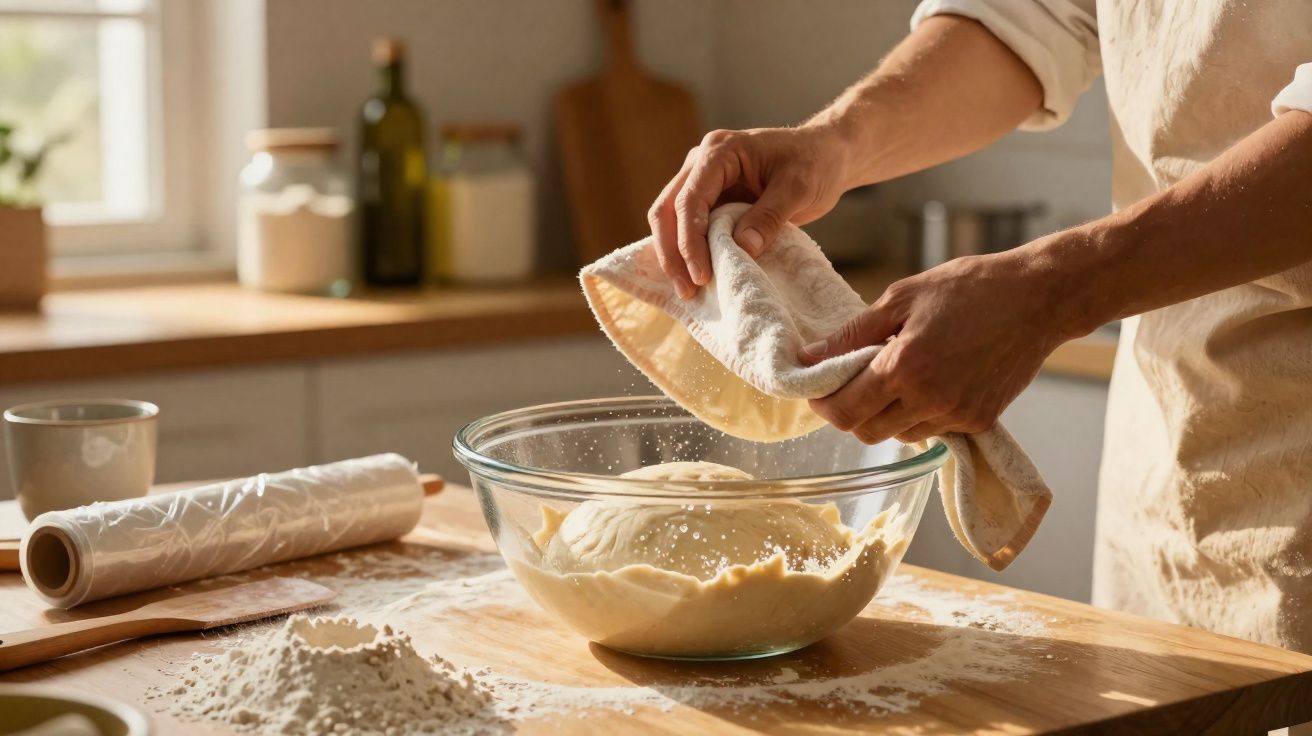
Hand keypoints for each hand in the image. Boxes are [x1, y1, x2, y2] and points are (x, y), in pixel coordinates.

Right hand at [647, 124, 853, 298]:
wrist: (825, 156)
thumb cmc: (814, 163)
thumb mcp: (799, 188)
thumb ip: (770, 216)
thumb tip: (742, 248)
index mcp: (720, 151)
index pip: (690, 199)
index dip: (690, 240)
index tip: (702, 275)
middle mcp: (701, 163)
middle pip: (667, 209)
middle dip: (672, 253)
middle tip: (687, 290)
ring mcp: (702, 181)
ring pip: (669, 220)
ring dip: (674, 256)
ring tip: (688, 291)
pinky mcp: (709, 199)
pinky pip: (686, 227)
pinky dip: (686, 252)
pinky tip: (691, 277)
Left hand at [799, 249, 1080, 443]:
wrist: (1040, 298)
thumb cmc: (970, 288)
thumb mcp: (902, 297)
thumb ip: (851, 334)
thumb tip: (809, 358)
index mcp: (904, 367)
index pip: (845, 411)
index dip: (823, 405)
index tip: (818, 390)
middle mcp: (930, 400)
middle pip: (867, 432)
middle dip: (850, 413)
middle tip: (850, 384)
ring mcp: (957, 415)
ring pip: (899, 436)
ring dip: (884, 416)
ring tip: (893, 378)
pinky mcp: (979, 421)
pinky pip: (932, 431)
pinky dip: (917, 415)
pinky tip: (925, 383)